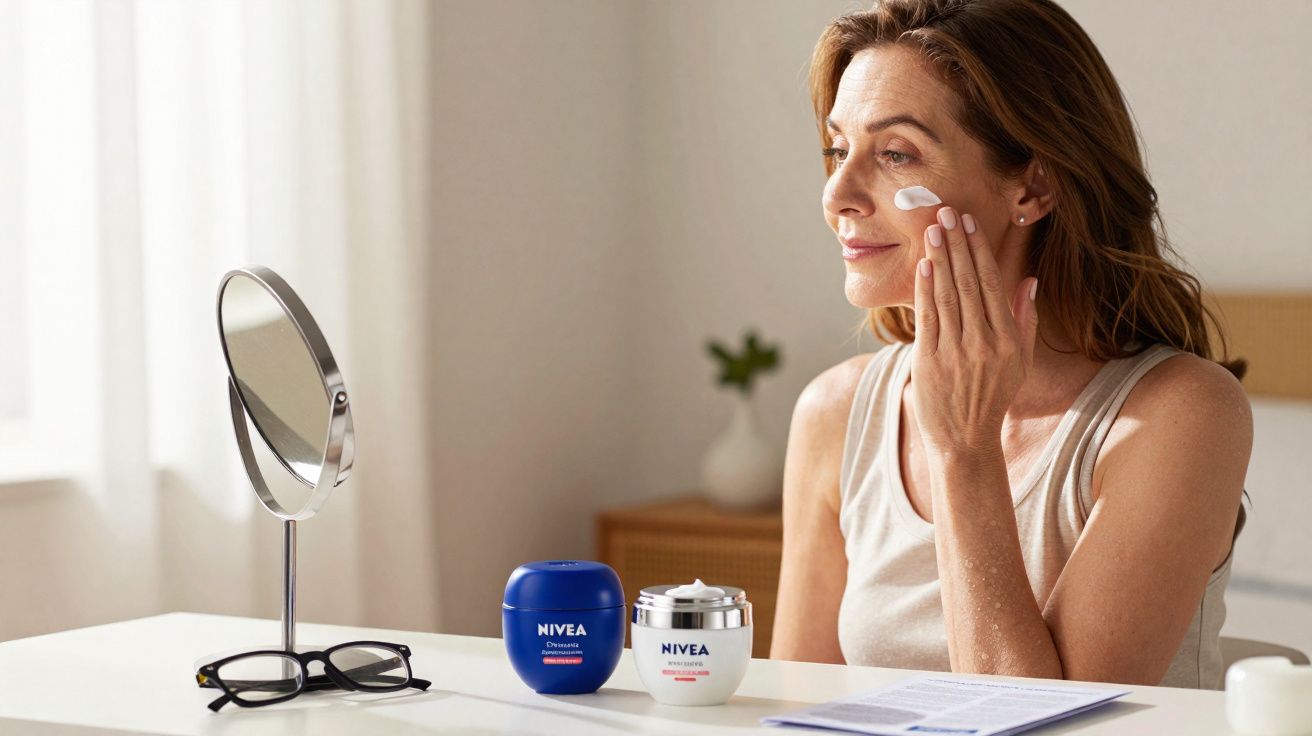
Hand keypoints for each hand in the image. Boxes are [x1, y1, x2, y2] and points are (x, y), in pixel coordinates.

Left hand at [912, 206, 1038, 455]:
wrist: (965, 440)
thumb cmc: (992, 398)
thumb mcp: (1019, 361)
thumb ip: (1024, 319)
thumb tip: (1029, 281)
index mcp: (1008, 339)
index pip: (992, 284)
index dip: (980, 251)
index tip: (970, 224)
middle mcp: (984, 342)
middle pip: (969, 282)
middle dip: (958, 244)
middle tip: (947, 212)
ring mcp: (956, 352)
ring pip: (947, 295)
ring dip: (939, 258)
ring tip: (933, 229)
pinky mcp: (930, 361)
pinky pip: (928, 317)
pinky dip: (925, 289)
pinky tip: (923, 264)